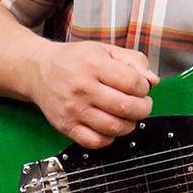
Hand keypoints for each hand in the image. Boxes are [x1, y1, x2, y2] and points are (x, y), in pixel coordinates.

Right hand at [28, 41, 159, 148]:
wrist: (39, 71)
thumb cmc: (76, 59)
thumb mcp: (105, 50)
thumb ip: (134, 61)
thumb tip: (153, 81)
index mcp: (94, 65)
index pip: (133, 83)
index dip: (144, 87)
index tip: (142, 87)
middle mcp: (83, 88)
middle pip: (126, 107)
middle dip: (143, 108)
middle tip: (142, 104)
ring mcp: (73, 110)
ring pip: (114, 127)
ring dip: (130, 124)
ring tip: (128, 115)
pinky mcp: (66, 126)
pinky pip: (95, 142)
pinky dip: (109, 138)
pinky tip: (111, 126)